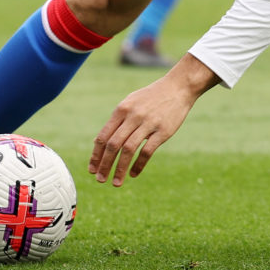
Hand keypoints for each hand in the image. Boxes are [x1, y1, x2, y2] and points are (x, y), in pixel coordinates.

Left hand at [89, 55, 217, 185]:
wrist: (178, 87)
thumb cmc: (151, 98)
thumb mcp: (130, 103)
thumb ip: (115, 121)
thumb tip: (99, 141)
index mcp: (121, 109)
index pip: (104, 136)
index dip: (96, 155)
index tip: (91, 169)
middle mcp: (132, 116)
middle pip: (113, 145)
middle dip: (104, 164)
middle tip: (100, 179)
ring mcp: (148, 123)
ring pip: (128, 150)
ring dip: (119, 169)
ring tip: (115, 183)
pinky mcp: (163, 131)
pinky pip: (147, 152)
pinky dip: (138, 165)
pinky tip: (133, 174)